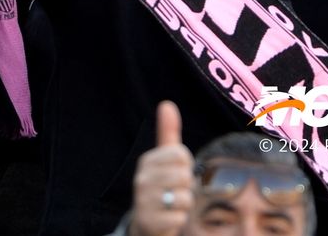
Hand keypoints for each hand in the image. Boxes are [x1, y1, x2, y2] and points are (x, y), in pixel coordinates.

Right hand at [129, 101, 194, 235]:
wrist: (147, 224)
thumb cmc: (162, 186)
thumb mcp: (165, 159)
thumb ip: (168, 132)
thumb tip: (166, 104)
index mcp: (147, 161)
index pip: (181, 154)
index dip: (185, 165)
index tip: (175, 172)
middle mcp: (141, 180)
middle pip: (184, 175)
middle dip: (185, 186)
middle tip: (174, 191)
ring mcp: (143, 202)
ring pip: (184, 197)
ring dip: (184, 203)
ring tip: (171, 204)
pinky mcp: (150, 222)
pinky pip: (180, 217)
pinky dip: (179, 219)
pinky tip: (168, 218)